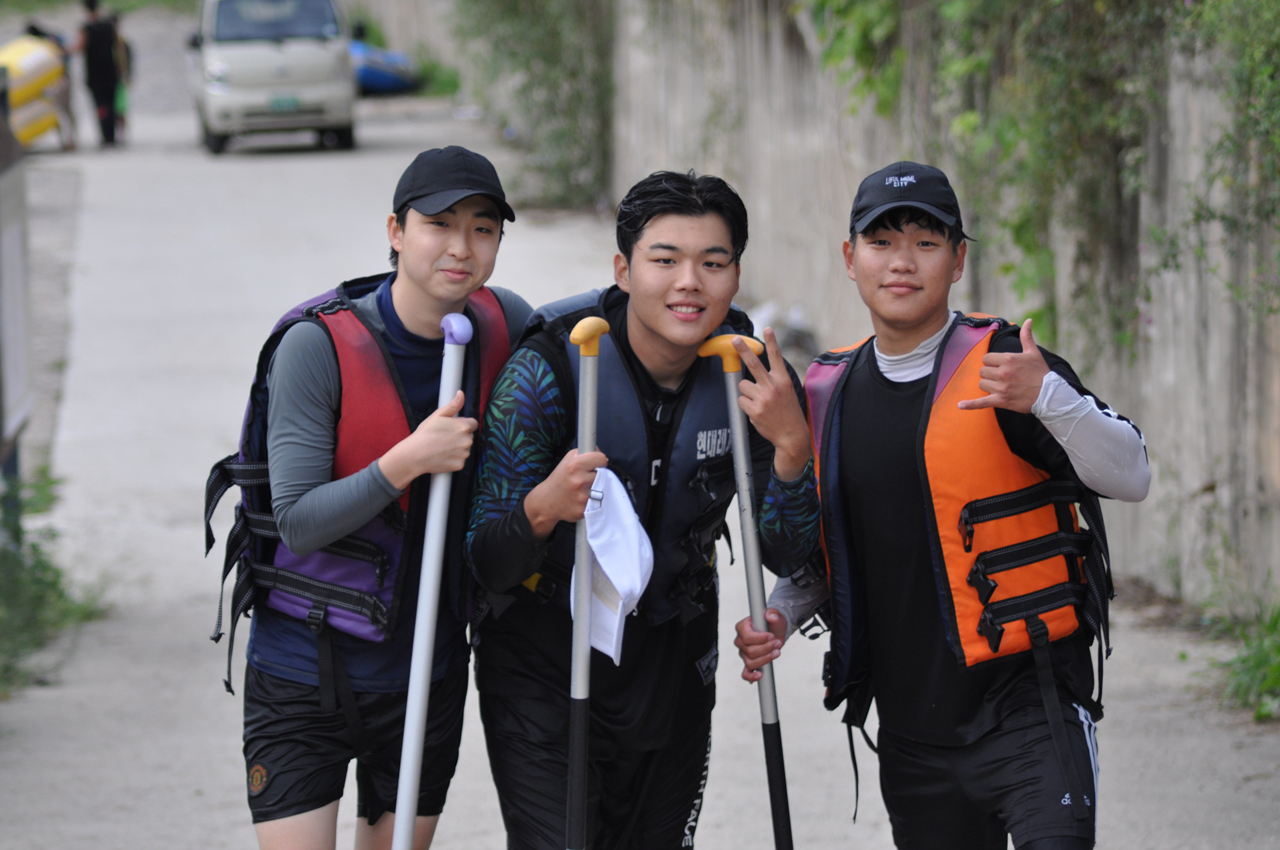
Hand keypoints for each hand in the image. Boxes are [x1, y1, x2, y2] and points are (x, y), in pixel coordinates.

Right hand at [378, 391, 477, 489]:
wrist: (415, 454)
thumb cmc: (425, 433)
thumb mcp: (438, 415)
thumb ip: (453, 405)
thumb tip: (461, 394)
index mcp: (464, 426)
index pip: (473, 423)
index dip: (462, 424)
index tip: (452, 428)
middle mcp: (467, 440)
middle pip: (469, 436)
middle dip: (460, 436)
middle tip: (444, 437)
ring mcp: (464, 454)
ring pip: (465, 448)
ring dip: (458, 447)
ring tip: (442, 446)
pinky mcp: (460, 465)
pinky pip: (460, 460)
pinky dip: (454, 458)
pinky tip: (443, 455)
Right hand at [523, 447, 609, 539]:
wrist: (547, 501)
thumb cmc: (560, 478)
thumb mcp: (568, 459)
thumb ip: (585, 453)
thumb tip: (603, 456)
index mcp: (575, 466)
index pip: (601, 458)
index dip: (599, 461)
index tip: (595, 465)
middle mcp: (579, 481)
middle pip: (604, 474)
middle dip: (597, 475)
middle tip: (587, 478)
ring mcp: (583, 497)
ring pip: (603, 488)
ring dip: (597, 488)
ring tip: (584, 488)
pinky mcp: (584, 510)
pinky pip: (598, 502)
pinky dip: (593, 500)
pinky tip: (582, 498)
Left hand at [733, 328, 811, 480]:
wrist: (792, 435)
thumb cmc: (788, 411)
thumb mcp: (787, 391)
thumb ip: (774, 379)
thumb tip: (755, 369)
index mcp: (783, 380)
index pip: (776, 357)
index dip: (771, 341)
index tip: (767, 328)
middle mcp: (773, 387)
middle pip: (753, 364)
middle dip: (743, 350)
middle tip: (735, 341)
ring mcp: (763, 398)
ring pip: (743, 385)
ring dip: (747, 392)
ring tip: (759, 401)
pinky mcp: (754, 410)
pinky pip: (741, 400)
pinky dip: (746, 405)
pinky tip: (757, 411)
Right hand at [733, 609, 787, 682]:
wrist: (776, 631)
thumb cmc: (772, 622)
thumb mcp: (775, 615)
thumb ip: (773, 613)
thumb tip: (771, 616)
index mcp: (741, 627)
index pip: (747, 637)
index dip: (760, 639)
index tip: (771, 636)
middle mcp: (740, 641)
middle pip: (750, 651)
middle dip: (766, 649)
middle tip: (778, 643)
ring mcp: (743, 653)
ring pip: (750, 662)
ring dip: (766, 659)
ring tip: (777, 652)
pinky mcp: (749, 662)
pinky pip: (746, 673)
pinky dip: (751, 677)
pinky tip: (760, 675)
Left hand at [957, 318, 1049, 413]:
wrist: (1050, 394)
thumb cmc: (1041, 372)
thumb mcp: (1033, 353)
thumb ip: (1026, 336)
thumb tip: (1028, 320)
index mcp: (1008, 359)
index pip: (986, 359)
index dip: (991, 362)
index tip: (1000, 366)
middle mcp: (1003, 372)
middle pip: (982, 371)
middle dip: (990, 373)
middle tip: (1002, 377)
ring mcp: (1001, 387)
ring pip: (982, 384)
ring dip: (988, 385)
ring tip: (1001, 386)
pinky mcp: (1001, 400)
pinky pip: (981, 402)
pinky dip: (970, 404)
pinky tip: (960, 405)